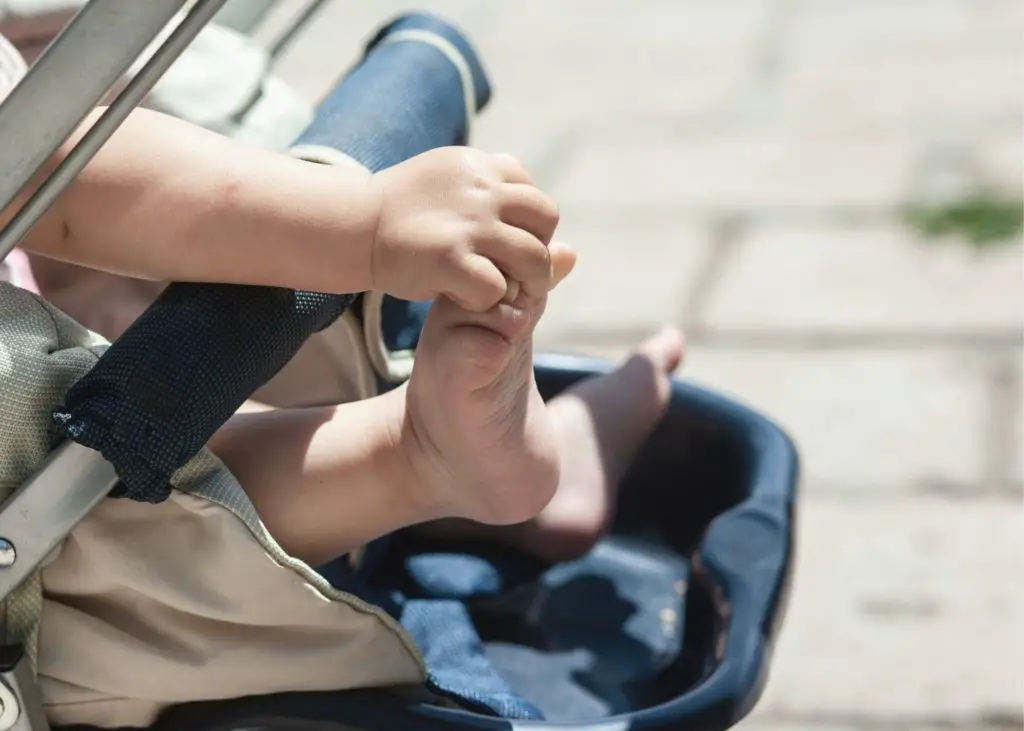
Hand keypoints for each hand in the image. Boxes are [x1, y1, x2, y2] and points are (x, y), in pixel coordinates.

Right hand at [366, 147, 559, 310]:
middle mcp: (482, 189)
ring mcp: (469, 224)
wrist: (354, 224)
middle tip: (517, 274)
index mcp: (482, 166)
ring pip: (534, 258)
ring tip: (503, 293)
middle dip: (538, 250)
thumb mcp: (453, 187)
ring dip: (528, 283)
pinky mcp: (450, 258)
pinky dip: (490, 300)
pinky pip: (498, 288)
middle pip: (546, 220)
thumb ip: (502, 202)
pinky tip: (466, 297)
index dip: (529, 227)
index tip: (507, 246)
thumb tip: (568, 247)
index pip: (534, 195)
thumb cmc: (404, 212)